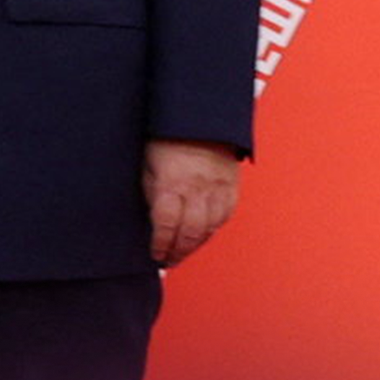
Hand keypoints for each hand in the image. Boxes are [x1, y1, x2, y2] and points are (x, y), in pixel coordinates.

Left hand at [142, 138, 240, 265]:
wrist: (199, 119)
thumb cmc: (166, 139)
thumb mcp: (147, 164)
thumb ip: (151, 193)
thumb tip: (153, 221)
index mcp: (172, 182)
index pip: (167, 224)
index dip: (160, 243)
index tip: (155, 253)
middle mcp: (198, 190)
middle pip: (190, 233)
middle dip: (178, 251)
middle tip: (168, 260)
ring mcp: (218, 190)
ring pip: (209, 229)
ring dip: (195, 246)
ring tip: (182, 253)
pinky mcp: (231, 189)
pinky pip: (224, 218)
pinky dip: (212, 231)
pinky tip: (201, 236)